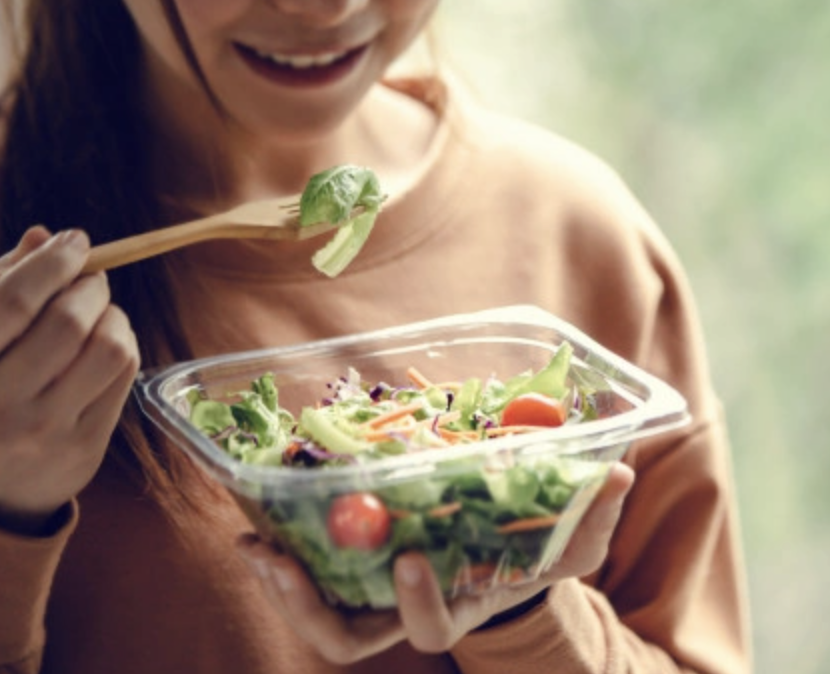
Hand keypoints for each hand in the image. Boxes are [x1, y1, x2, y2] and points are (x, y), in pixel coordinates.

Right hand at [0, 226, 139, 534]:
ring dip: (114, 317)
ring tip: (99, 314)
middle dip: (90, 287)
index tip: (75, 241)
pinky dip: (125, 345)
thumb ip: (1, 286)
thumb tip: (44, 237)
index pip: (13, 300)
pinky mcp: (84, 447)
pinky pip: (125, 377)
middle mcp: (0, 403)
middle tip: (91, 278)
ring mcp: (45, 430)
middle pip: (68, 322)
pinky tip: (107, 343)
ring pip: (110, 349)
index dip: (52, 262)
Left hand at [237, 462, 634, 663]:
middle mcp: (408, 608)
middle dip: (308, 608)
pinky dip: (284, 543)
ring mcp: (377, 590)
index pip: (429, 630)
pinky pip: (313, 566)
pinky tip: (263, 506)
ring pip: (318, 612)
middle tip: (274, 560)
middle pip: (347, 639)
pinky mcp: (358, 562)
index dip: (417, 603)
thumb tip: (618, 473)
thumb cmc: (536, 550)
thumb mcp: (571, 537)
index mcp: (458, 605)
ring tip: (252, 540)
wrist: (500, 550)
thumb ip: (594, 513)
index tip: (408, 559)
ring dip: (279, 581)